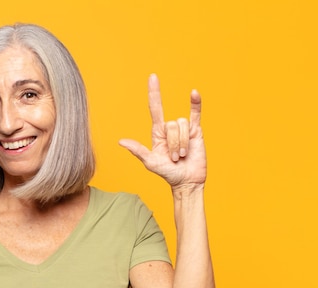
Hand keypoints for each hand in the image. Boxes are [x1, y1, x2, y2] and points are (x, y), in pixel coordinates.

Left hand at [119, 74, 205, 190]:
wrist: (186, 181)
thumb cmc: (167, 173)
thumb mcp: (150, 162)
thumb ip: (138, 150)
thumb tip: (121, 142)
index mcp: (157, 132)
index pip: (155, 108)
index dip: (154, 92)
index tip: (153, 77)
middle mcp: (170, 128)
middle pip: (171, 124)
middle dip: (173, 144)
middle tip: (174, 158)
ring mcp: (184, 129)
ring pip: (182, 125)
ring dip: (182, 143)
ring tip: (182, 155)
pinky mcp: (196, 131)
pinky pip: (196, 114)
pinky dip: (196, 103)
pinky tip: (194, 93)